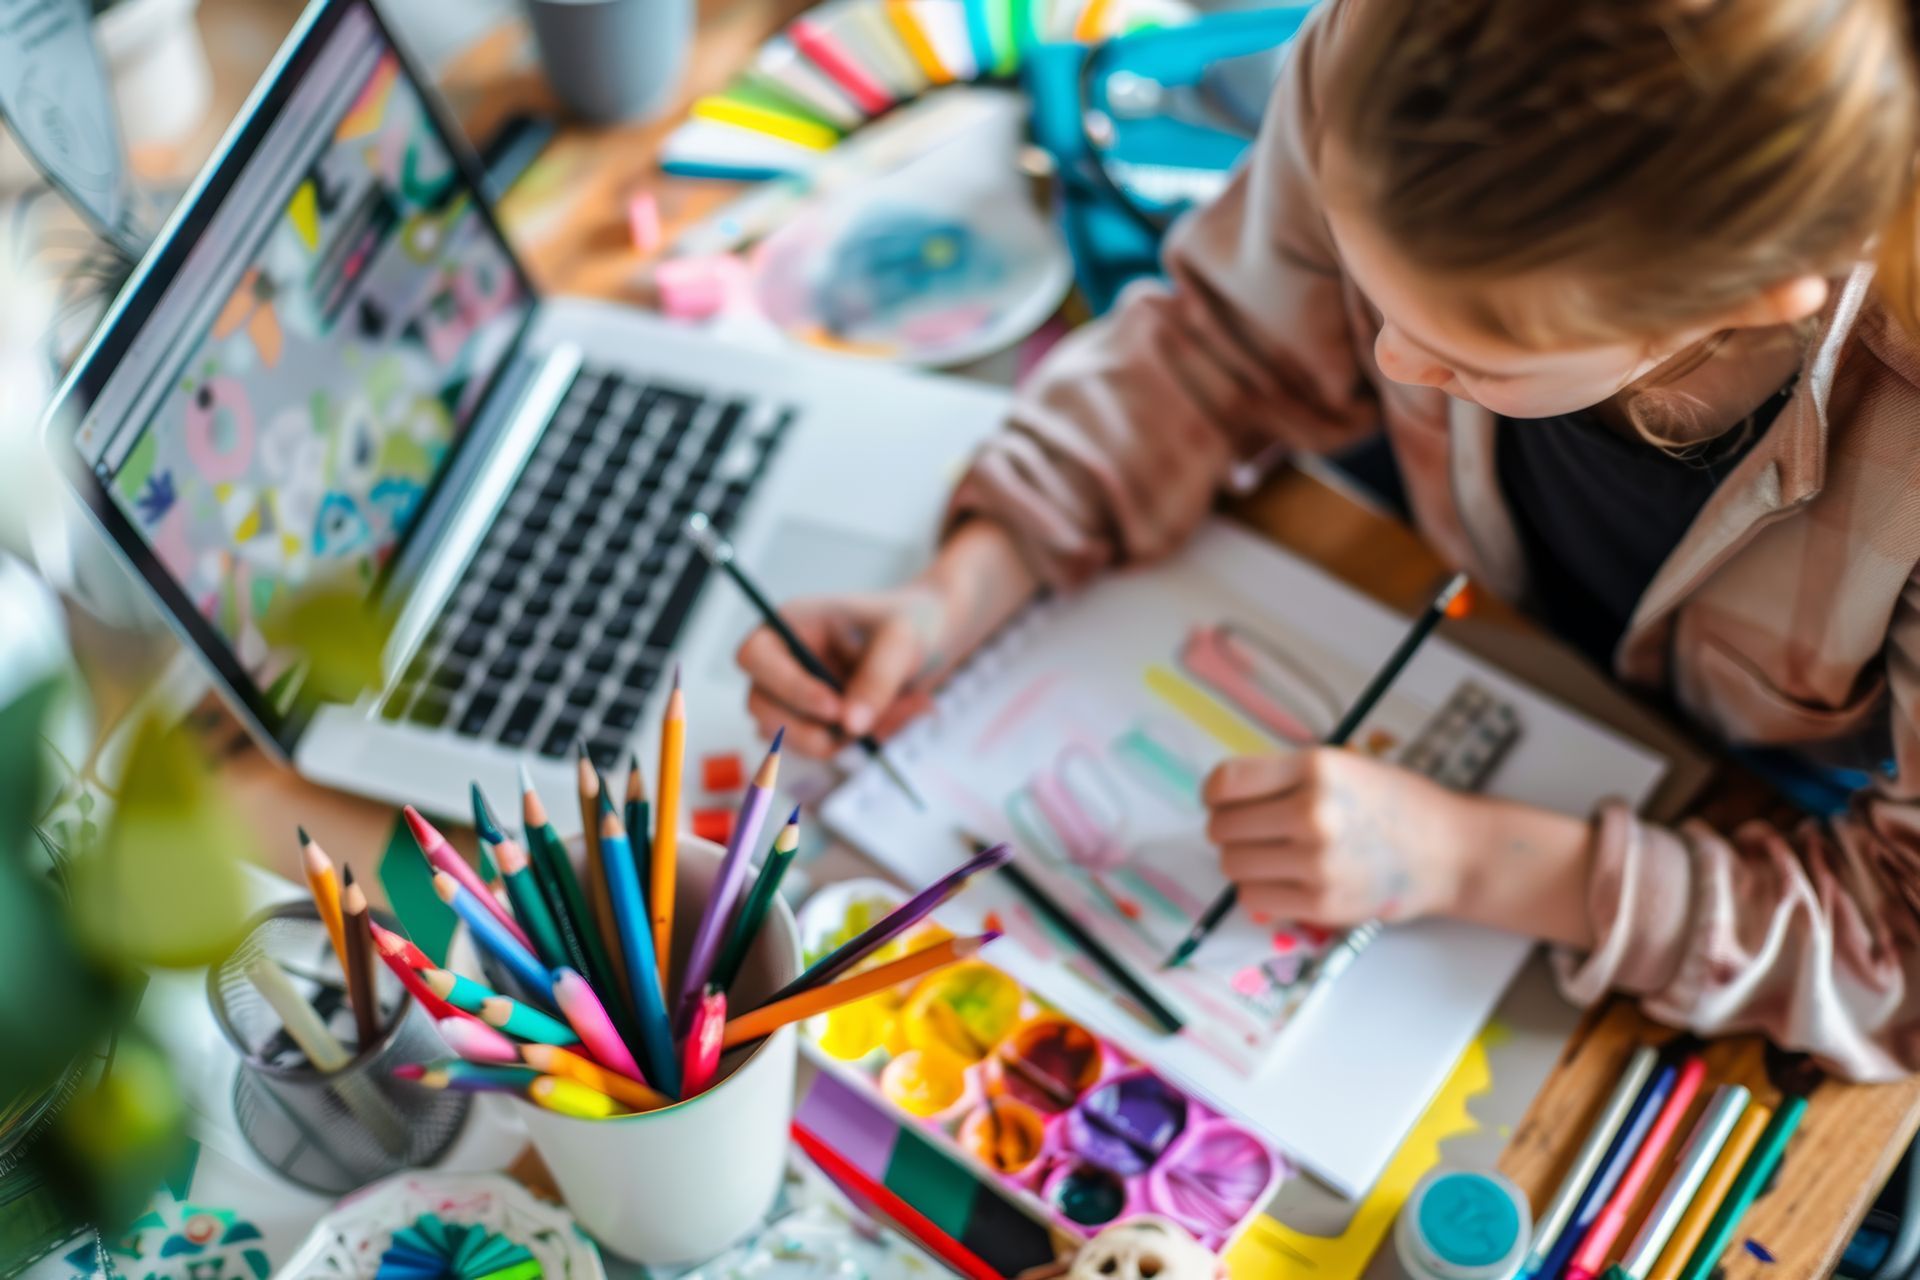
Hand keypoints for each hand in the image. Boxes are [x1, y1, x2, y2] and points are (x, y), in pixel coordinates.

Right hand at [735, 585, 946, 757]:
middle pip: (760, 706)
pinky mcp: (813, 722)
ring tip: (891, 718)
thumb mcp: (901, 641)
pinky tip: (888, 724)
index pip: (755, 657)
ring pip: (784, 735)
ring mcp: (793, 695)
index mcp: (790, 624)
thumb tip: (850, 725)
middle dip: (805, 729)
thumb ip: (876, 679)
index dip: (787, 687)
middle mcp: (782, 661)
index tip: (834, 707)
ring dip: (834, 741)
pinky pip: (815, 748)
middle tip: (857, 733)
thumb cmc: (910, 622)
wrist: (931, 640)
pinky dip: (851, 747)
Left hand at [1203, 747, 1481, 926]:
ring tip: (1272, 855)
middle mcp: (1312, 812)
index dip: (1214, 794)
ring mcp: (1316, 861)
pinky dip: (1259, 890)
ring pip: (1232, 864)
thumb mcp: (1342, 766)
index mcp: (1315, 768)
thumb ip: (1285, 777)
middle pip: (1222, 826)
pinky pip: (1254, 898)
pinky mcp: (1322, 904)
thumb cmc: (1395, 804)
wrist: (1451, 851)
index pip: (1226, 782)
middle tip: (1252, 831)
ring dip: (1242, 861)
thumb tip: (1220, 797)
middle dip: (1228, 829)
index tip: (1221, 800)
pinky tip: (1283, 880)